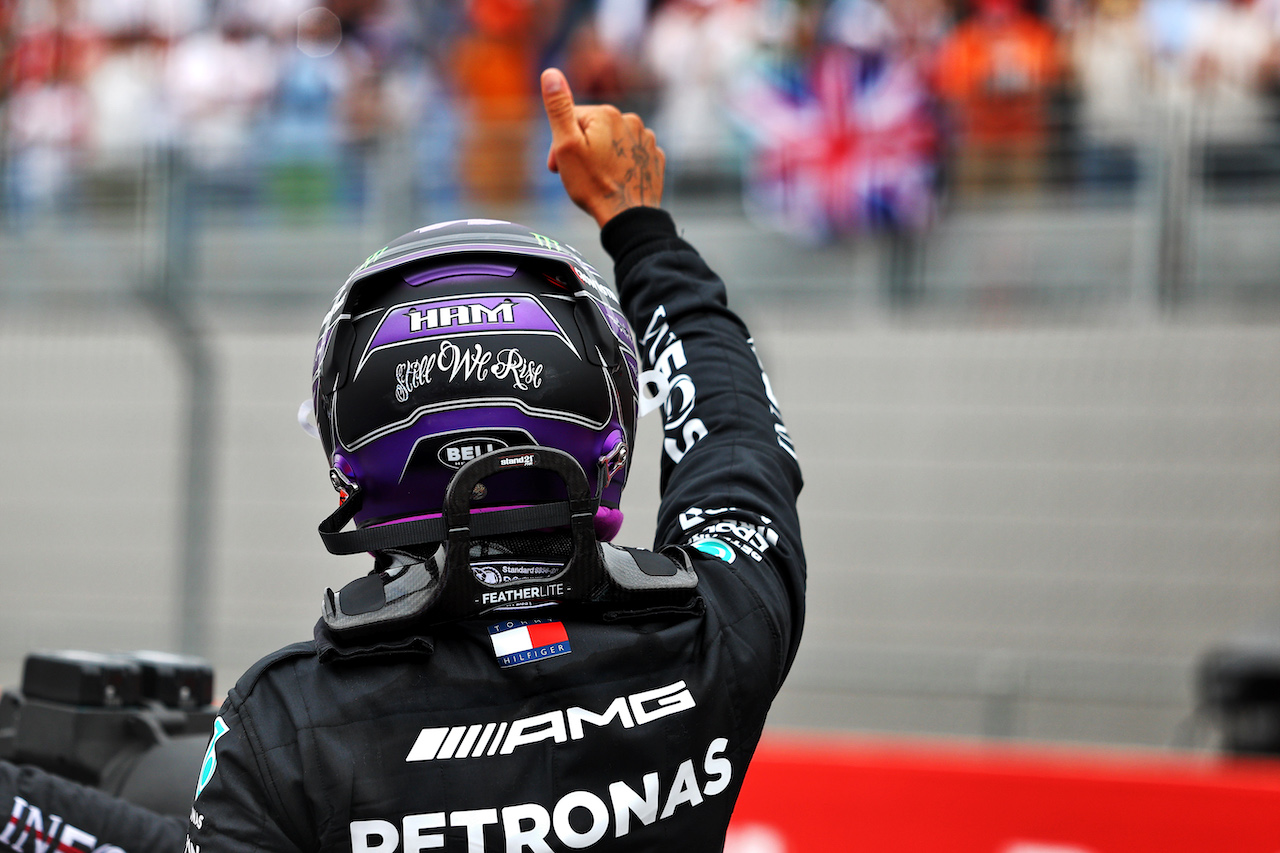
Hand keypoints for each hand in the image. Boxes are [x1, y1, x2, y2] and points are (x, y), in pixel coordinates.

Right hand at [540, 67, 664, 227]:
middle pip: (593, 129)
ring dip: (601, 156)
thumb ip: (559, 108)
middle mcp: (630, 120)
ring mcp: (646, 139)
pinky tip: (615, 181)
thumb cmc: (594, 185)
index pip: (572, 119)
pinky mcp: (653, 158)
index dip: (559, 143)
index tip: (557, 166)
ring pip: (612, 143)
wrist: (628, 217)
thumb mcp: (567, 146)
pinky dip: (620, 165)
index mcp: (606, 114)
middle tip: (575, 176)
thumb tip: (550, 73)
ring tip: (597, 179)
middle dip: (581, 149)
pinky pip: (630, 155)